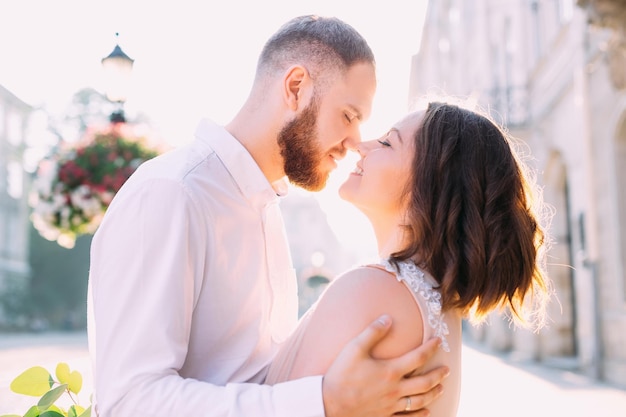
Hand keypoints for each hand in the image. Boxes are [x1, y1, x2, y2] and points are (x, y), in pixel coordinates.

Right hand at [322, 315, 447, 416]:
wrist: (329, 404)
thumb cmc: (341, 374)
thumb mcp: (354, 348)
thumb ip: (372, 332)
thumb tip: (388, 317)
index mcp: (390, 371)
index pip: (418, 358)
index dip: (430, 348)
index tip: (439, 341)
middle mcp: (395, 390)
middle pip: (425, 383)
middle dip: (438, 374)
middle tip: (447, 369)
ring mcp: (391, 406)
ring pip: (420, 401)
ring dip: (433, 393)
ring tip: (441, 387)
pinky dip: (421, 415)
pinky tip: (427, 412)